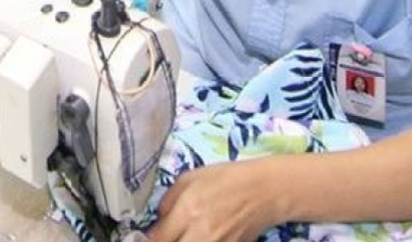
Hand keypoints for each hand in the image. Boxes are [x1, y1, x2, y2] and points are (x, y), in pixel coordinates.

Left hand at [148, 161, 280, 241]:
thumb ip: (168, 200)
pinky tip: (197, 237)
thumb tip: (157, 223)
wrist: (265, 191)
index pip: (157, 240)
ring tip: (185, 235)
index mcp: (189, 210)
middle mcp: (201, 233)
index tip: (146, 238)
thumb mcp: (191, 177)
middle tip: (164, 238)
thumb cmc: (227, 178)